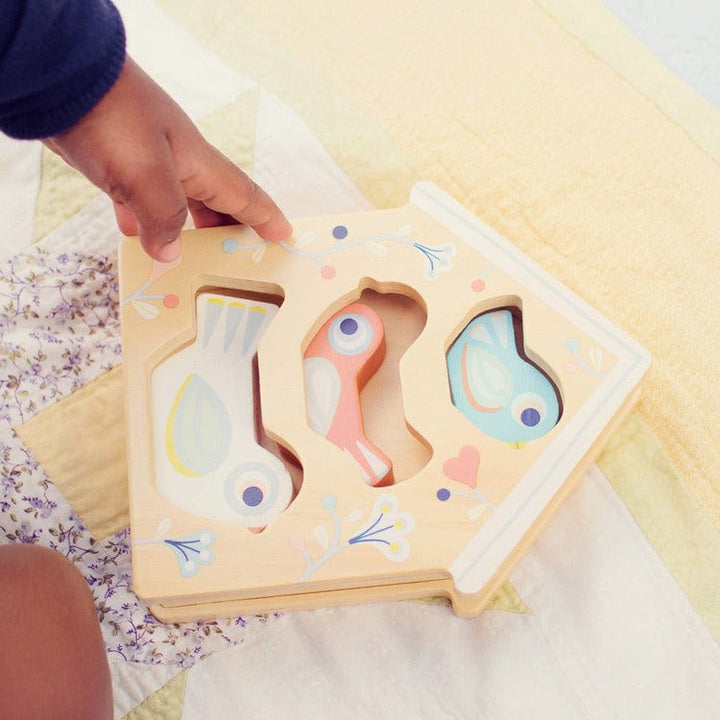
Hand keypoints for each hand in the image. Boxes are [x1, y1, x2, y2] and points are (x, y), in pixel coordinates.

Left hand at [43, 56, 291, 261]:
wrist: (59, 77)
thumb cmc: (112, 121)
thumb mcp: (146, 175)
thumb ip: (164, 219)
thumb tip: (170, 256)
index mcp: (197, 162)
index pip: (243, 194)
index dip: (266, 216)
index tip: (285, 235)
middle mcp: (179, 160)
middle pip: (215, 201)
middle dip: (229, 229)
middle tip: (239, 258)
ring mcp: (147, 158)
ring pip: (179, 201)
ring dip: (188, 227)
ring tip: (192, 255)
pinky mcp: (117, 160)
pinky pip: (140, 197)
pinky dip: (144, 219)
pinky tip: (136, 235)